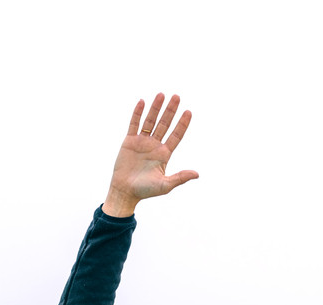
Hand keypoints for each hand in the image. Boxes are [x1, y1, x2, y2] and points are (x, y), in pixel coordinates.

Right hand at [102, 93, 198, 217]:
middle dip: (171, 111)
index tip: (188, 112)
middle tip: (177, 97)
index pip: (176, 136)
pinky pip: (134, 124)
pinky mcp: (129, 141)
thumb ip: (180, 178)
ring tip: (161, 94)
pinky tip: (142, 102)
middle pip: (164, 124)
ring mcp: (142, 142)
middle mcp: (154, 145)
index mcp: (164, 154)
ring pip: (150, 121)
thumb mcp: (165, 185)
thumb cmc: (145, 191)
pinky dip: (137, 113)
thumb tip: (197, 174)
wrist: (125, 191)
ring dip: (156, 108)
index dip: (182, 124)